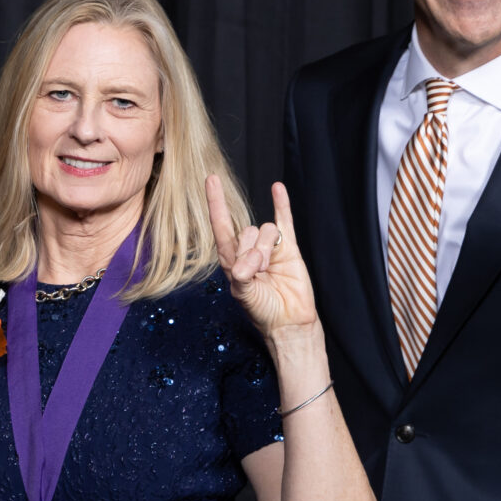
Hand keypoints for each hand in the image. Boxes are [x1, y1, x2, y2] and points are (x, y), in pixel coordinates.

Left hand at [208, 176, 319, 338]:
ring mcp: (269, 247)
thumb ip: (242, 275)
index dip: (216, 202)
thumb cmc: (262, 311)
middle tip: (258, 274)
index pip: (221, 225)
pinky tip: (277, 188)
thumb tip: (250, 258)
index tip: (210, 179)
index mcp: (230, 259)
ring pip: (266, 230)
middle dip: (252, 251)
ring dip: (267, 249)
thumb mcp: (244, 295)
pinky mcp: (289, 248)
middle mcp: (247, 250)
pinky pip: (285, 220)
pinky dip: (282, 204)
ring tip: (270, 270)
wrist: (288, 321)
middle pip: (246, 231)